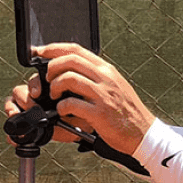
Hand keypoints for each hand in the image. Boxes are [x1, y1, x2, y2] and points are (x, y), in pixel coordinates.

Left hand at [19, 43, 154, 154]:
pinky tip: (64, 112)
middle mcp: (105, 79)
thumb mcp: (116, 86)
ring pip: (68, 79)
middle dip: (51, 67)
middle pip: (69, 60)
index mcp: (107, 70)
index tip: (39, 52)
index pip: (76, 49)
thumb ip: (97, 76)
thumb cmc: (127, 113)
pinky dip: (61, 107)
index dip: (53, 48)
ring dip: (55, 86)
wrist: (143, 133)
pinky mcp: (99, 113)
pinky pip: (71, 104)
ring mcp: (103, 95)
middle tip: (47, 79)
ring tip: (56, 96)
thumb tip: (73, 69)